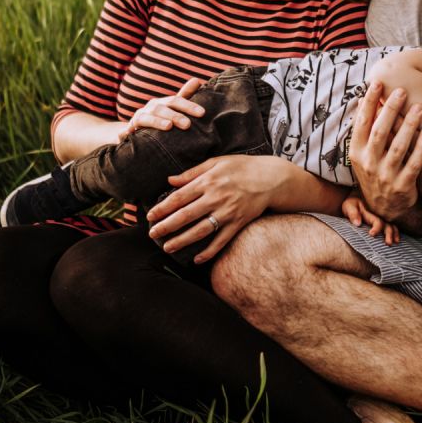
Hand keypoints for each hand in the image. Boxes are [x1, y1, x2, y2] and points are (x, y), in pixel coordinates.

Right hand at [120, 77, 205, 138]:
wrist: (138, 131)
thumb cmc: (161, 120)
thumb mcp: (173, 110)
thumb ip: (185, 96)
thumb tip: (197, 80)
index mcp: (164, 103)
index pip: (177, 100)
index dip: (189, 105)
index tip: (202, 113)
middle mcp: (152, 107)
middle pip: (163, 107)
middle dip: (176, 115)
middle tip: (188, 124)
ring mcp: (140, 116)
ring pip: (148, 117)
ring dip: (158, 121)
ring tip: (168, 126)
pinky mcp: (130, 127)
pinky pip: (131, 127)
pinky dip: (129, 130)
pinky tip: (135, 133)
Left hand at [145, 154, 281, 262]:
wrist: (271, 178)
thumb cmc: (242, 167)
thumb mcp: (216, 162)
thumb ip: (192, 173)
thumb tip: (170, 180)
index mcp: (208, 181)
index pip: (179, 197)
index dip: (163, 208)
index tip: (150, 216)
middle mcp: (216, 197)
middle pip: (185, 215)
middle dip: (166, 226)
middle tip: (152, 234)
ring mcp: (227, 212)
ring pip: (200, 230)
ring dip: (182, 241)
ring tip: (167, 247)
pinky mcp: (238, 223)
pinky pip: (221, 240)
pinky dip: (209, 252)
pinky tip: (197, 259)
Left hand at [342, 192, 399, 244]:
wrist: (356, 200)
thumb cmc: (351, 205)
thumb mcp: (349, 206)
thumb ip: (353, 214)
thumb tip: (357, 223)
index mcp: (371, 213)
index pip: (377, 221)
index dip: (376, 228)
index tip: (371, 234)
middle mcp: (379, 216)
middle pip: (387, 225)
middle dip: (389, 234)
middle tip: (388, 243)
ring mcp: (382, 218)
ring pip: (391, 226)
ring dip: (394, 234)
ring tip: (395, 242)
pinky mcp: (383, 222)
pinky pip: (392, 226)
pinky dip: (396, 233)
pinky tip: (397, 240)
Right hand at [347, 81, 421, 220]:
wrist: (384, 207)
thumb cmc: (375, 172)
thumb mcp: (363, 155)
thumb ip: (365, 131)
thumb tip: (364, 99)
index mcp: (356, 152)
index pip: (361, 122)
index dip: (369, 102)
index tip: (378, 83)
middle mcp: (368, 163)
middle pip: (380, 131)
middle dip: (391, 109)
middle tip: (401, 91)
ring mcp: (385, 175)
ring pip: (398, 146)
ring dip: (409, 125)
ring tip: (419, 107)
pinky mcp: (402, 185)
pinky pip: (413, 163)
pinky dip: (421, 148)